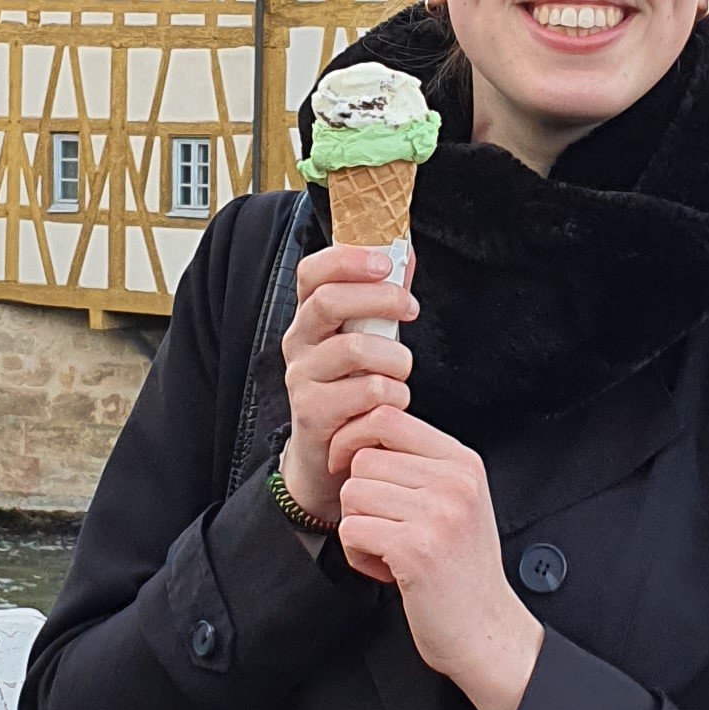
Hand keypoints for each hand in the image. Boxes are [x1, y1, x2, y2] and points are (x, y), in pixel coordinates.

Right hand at [275, 241, 416, 525]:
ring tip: (401, 372)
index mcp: (309, 316)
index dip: (347, 260)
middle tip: (410, 308)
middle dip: (381, 299)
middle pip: (329, 302)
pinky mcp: (312, 414)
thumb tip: (407, 254)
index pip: (313, 272)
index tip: (386, 263)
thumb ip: (381, 298)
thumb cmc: (352, 388)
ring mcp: (301, 378)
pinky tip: (393, 401)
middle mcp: (298, 342)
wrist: (327, 455)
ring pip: (355, 349)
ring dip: (394, 358)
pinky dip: (393, 395)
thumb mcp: (365, 337)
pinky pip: (366, 393)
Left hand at [330, 408, 543, 709]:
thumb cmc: (464, 570)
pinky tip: (385, 570)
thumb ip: (422, 465)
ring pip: (353, 493)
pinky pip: (352, 530)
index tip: (347, 463)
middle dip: (359, 496)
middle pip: (363, 459)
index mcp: (462, 462)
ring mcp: (437, 514)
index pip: (388, 418)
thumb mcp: (458, 501)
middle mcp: (453, 481)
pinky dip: (357, 555)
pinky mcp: (415, 548)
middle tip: (383, 527)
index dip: (354, 436)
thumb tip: (363, 435)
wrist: (486, 632)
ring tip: (387, 550)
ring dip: (357, 526)